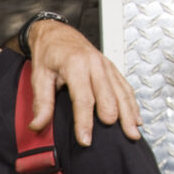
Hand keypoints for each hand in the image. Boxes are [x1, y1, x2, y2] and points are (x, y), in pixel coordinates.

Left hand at [26, 19, 140, 144]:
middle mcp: (95, 64)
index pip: (83, 99)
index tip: (85, 141)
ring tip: (133, 134)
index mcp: (75, 65)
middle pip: (108, 97)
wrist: (56, 32)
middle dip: (112, 120)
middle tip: (114, 141)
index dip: (85, 122)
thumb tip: (37, 125)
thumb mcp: (38, 76)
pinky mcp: (112, 68)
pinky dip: (132, 104)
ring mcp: (106, 65)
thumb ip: (41, 102)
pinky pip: (125, 87)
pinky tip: (136, 119)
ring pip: (122, 93)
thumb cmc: (48, 53)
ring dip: (129, 115)